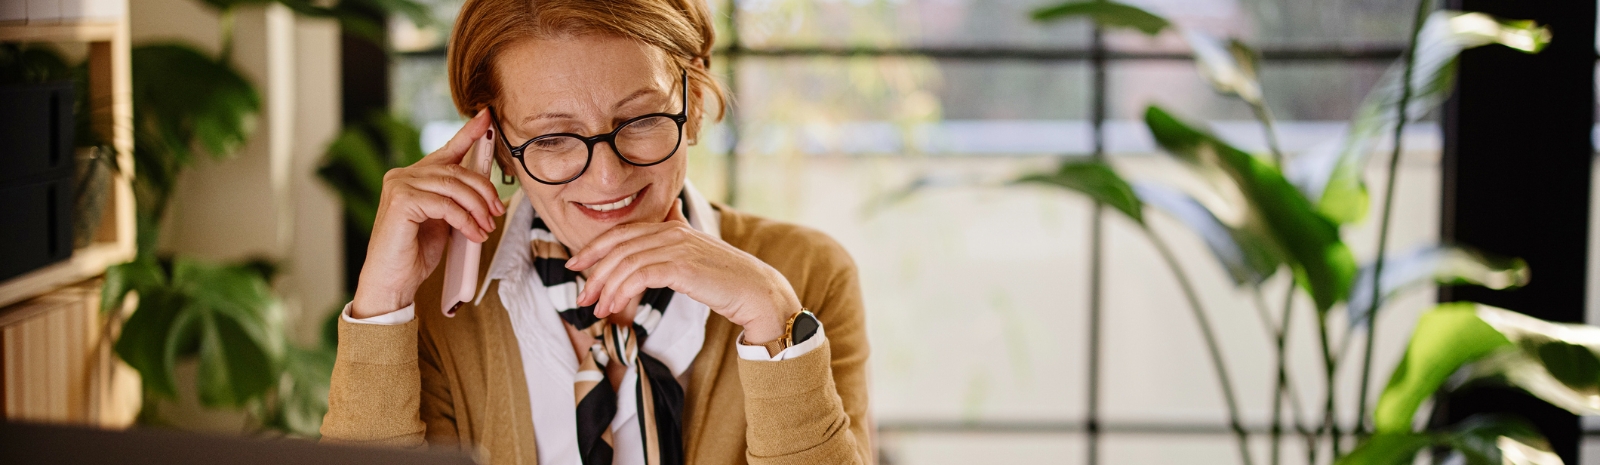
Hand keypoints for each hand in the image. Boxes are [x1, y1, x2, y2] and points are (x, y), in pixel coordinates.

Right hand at [351, 110, 504, 318]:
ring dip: (477, 208)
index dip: (469, 133)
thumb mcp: (443, 222)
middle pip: (457, 170)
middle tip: (496, 211)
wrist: (391, 283)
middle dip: (483, 190)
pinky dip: (465, 220)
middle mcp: (403, 175)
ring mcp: (399, 186)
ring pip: (454, 186)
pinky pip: (446, 204)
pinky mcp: (401, 202)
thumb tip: (484, 192)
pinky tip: (473, 234)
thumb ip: (455, 201)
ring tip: (485, 227)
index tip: (486, 118)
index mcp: (414, 177)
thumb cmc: (414, 254)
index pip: (446, 150)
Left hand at [566, 200, 800, 343]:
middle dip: (593, 271)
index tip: (577, 265)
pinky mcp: (682, 266)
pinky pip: (640, 276)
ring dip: (605, 287)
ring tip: (596, 309)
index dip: (595, 247)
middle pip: (619, 245)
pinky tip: (615, 307)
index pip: (623, 231)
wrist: (757, 292)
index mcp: (672, 226)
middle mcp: (672, 231)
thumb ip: (676, 239)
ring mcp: (677, 247)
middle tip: (580, 296)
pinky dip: (621, 291)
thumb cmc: (726, 279)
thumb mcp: (696, 254)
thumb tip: (663, 225)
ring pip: (626, 262)